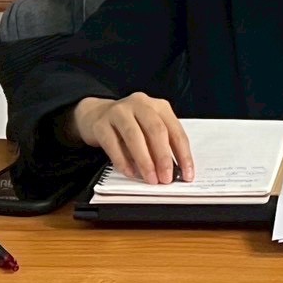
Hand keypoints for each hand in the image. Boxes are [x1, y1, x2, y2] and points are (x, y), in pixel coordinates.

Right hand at [71, 93, 193, 184]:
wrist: (96, 114)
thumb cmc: (129, 124)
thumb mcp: (149, 129)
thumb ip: (160, 145)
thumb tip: (172, 170)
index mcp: (159, 106)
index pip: (176, 131)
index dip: (183, 154)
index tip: (187, 174)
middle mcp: (141, 104)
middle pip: (156, 131)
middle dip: (163, 157)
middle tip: (166, 178)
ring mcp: (119, 112)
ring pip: (135, 137)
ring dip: (145, 161)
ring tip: (150, 179)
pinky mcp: (101, 124)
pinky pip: (113, 144)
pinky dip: (123, 161)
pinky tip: (131, 173)